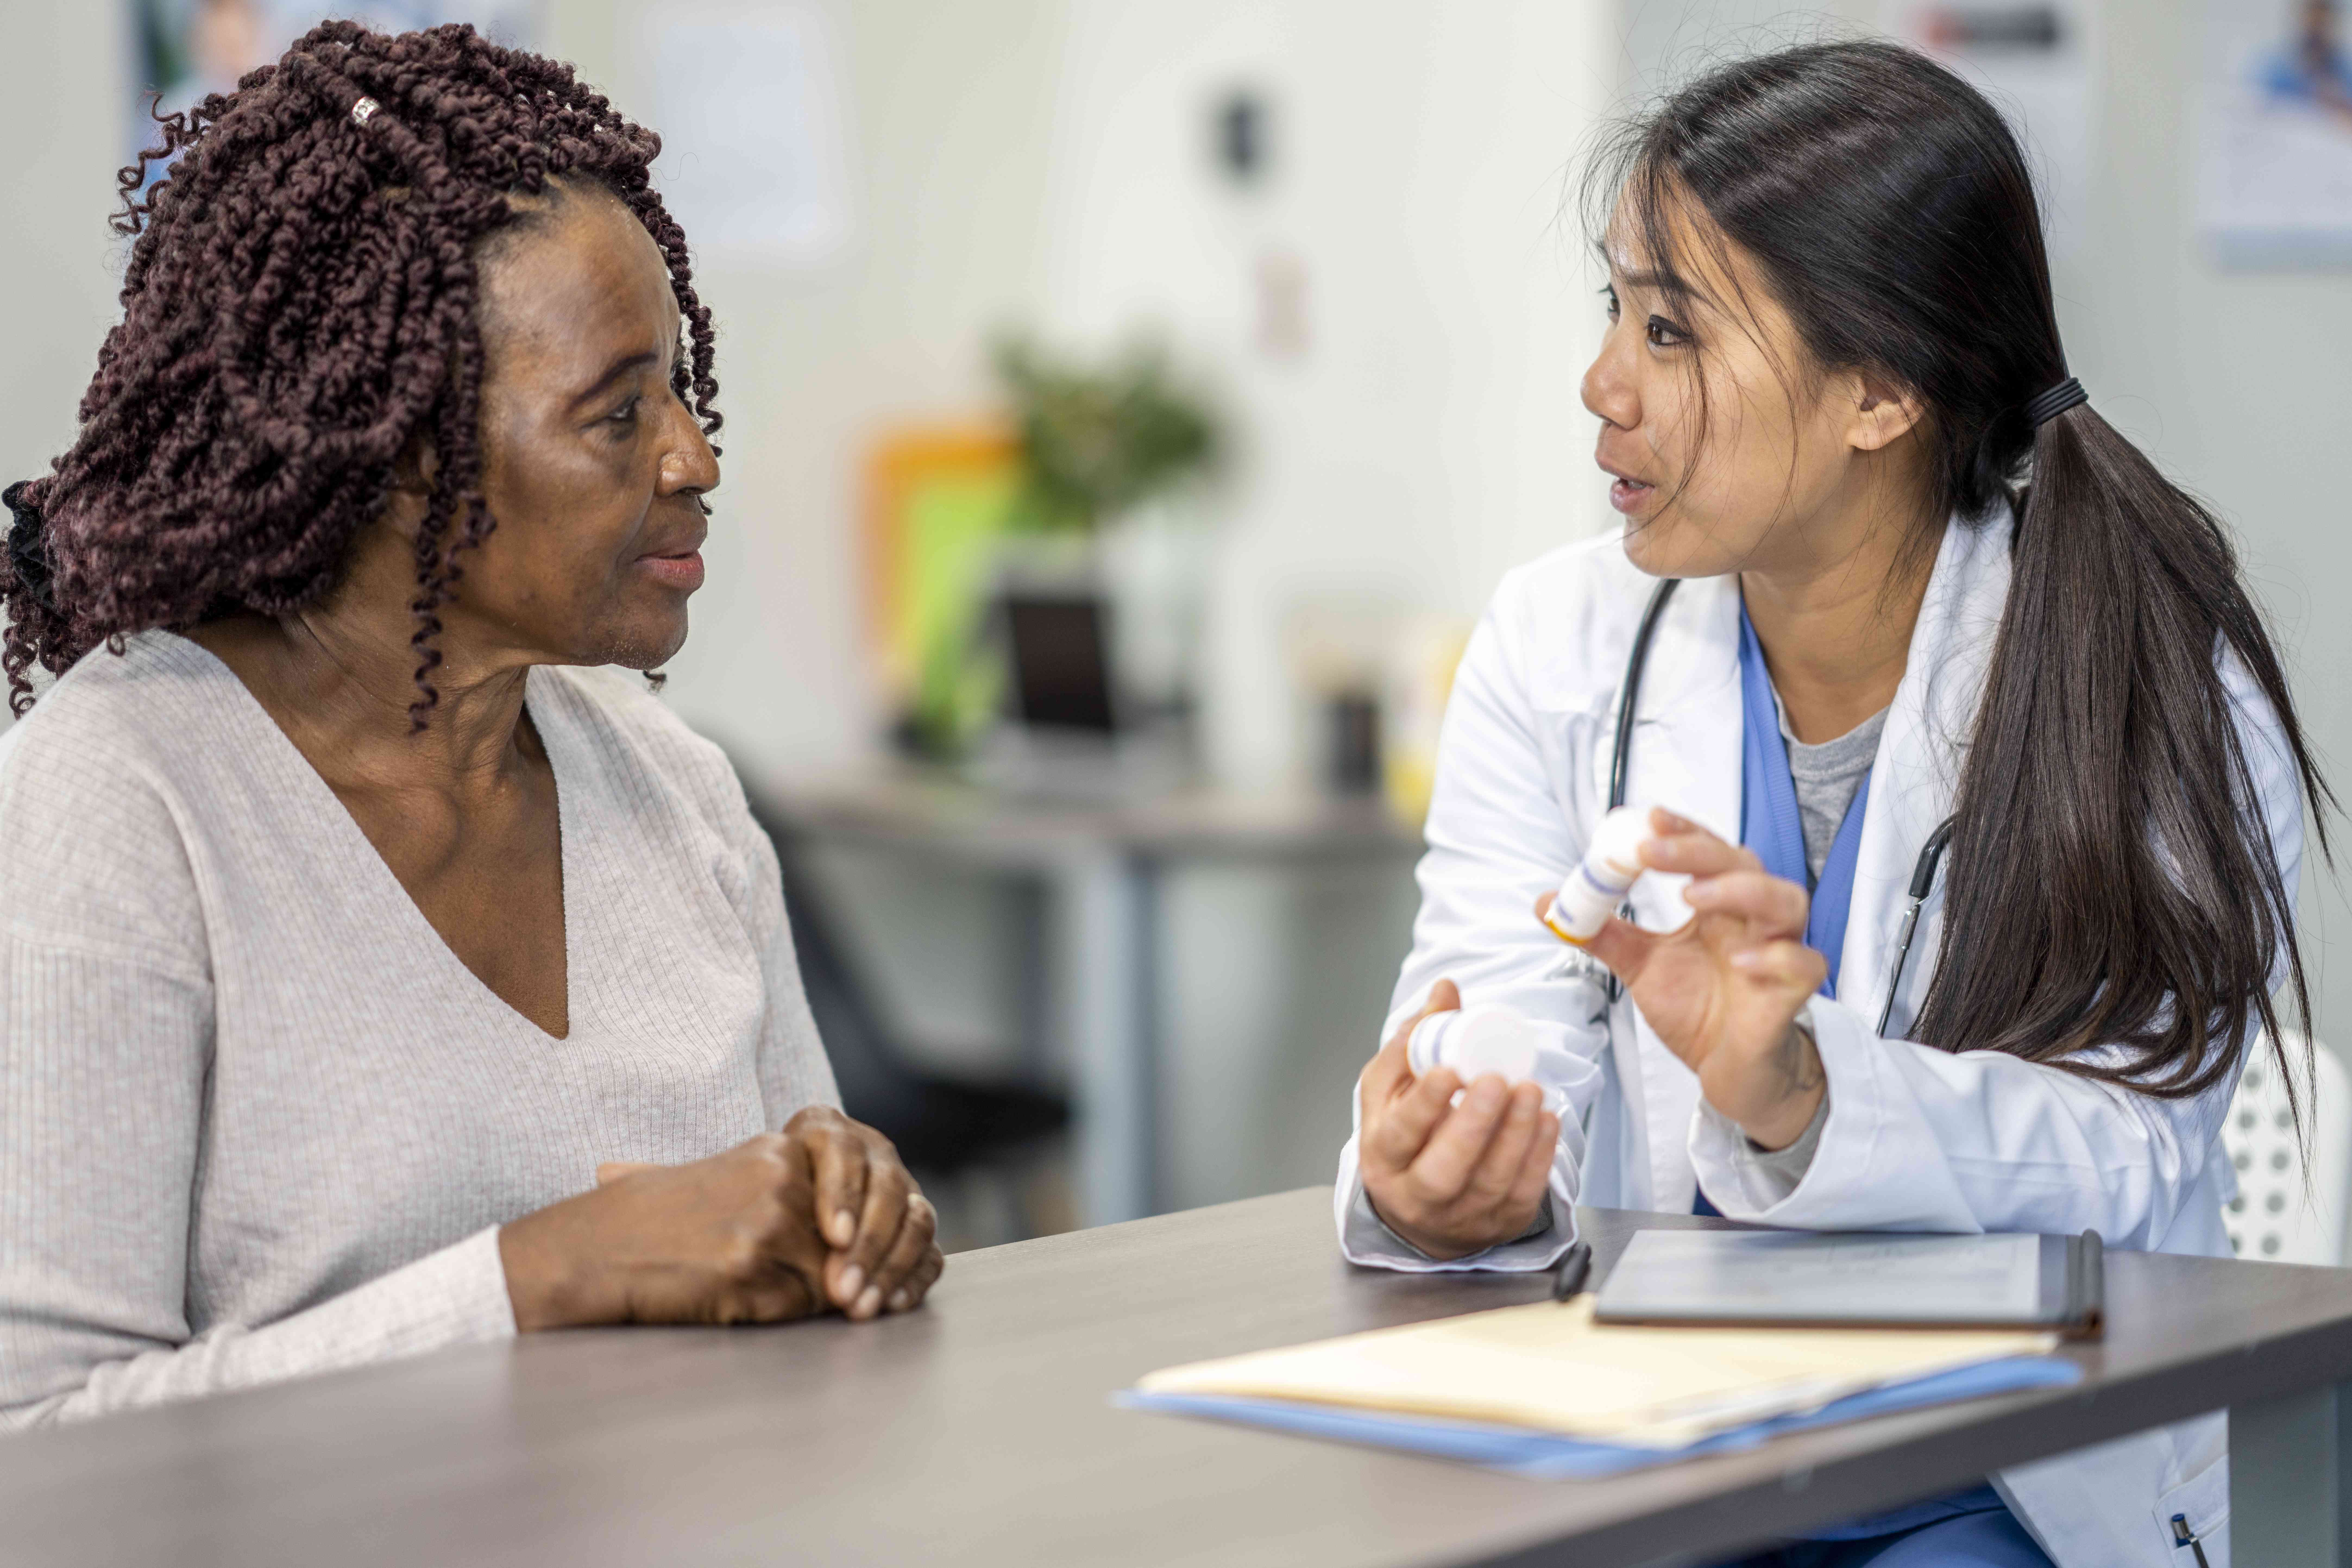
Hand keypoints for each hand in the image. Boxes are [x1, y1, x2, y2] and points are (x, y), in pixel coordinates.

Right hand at [498, 1107, 943, 1330]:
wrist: (593, 1248)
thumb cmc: (660, 1221)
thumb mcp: (731, 1181)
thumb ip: (791, 1195)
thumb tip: (854, 1238)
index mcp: (781, 1152)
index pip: (845, 1208)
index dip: (830, 1243)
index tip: (805, 1256)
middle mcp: (781, 1180)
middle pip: (842, 1248)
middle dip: (817, 1275)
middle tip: (759, 1277)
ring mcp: (767, 1223)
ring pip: (825, 1282)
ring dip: (793, 1298)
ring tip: (738, 1286)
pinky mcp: (749, 1268)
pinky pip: (794, 1309)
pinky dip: (770, 1316)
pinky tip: (726, 1300)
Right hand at [1356, 979, 1561, 1259]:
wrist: (1421, 1206)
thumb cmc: (1404, 1135)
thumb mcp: (1392, 1088)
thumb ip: (1415, 1040)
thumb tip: (1446, 990)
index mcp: (1383, 1156)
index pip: (1401, 1134)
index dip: (1424, 1104)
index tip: (1449, 1070)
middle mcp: (1417, 1195)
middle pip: (1444, 1170)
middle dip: (1474, 1125)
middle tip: (1498, 1080)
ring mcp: (1461, 1215)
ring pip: (1490, 1183)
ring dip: (1515, 1135)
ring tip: (1531, 1090)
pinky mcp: (1500, 1223)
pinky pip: (1522, 1195)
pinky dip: (1539, 1157)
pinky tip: (1546, 1119)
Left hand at [1538, 808, 1823, 1148]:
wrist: (1728, 1069)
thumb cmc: (1697, 1009)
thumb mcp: (1641, 966)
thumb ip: (1603, 933)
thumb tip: (1548, 903)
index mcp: (1718, 907)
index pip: (1708, 851)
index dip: (1683, 832)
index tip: (1647, 819)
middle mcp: (1751, 921)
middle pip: (1744, 864)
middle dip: (1698, 851)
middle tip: (1651, 852)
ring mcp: (1777, 953)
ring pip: (1786, 902)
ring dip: (1742, 891)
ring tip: (1693, 895)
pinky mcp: (1792, 994)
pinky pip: (1805, 964)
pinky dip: (1779, 957)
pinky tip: (1744, 961)